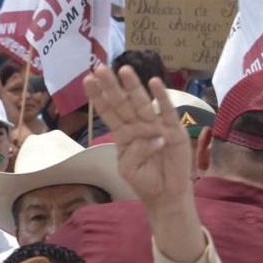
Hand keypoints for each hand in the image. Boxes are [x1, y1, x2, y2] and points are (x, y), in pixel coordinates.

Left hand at [82, 65, 192, 207]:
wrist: (166, 194)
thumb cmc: (144, 179)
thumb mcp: (128, 168)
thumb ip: (134, 151)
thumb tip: (151, 137)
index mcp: (123, 133)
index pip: (108, 111)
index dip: (98, 97)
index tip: (87, 80)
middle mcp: (138, 125)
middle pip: (122, 103)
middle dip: (111, 86)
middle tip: (100, 69)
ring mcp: (156, 125)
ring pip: (142, 103)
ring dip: (133, 87)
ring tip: (124, 70)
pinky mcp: (174, 130)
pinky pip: (167, 111)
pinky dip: (162, 97)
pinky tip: (155, 83)